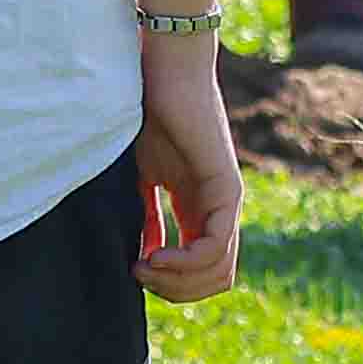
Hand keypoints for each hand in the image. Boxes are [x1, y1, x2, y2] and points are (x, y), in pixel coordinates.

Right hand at [138, 43, 248, 304]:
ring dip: (176, 281)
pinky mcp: (226, 189)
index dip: (168, 284)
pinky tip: (152, 252)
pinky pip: (215, 247)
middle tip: (138, 272)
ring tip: (143, 264)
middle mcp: (221, 211)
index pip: (202, 273)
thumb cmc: (149, 115)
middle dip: (173, 290)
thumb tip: (140, 257)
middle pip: (216, 281)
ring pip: (220, 273)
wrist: (164, 72)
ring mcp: (228, 202)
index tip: (134, 267)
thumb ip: (146, 217)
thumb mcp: (142, 178)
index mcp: (201, 211)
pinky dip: (182, 262)